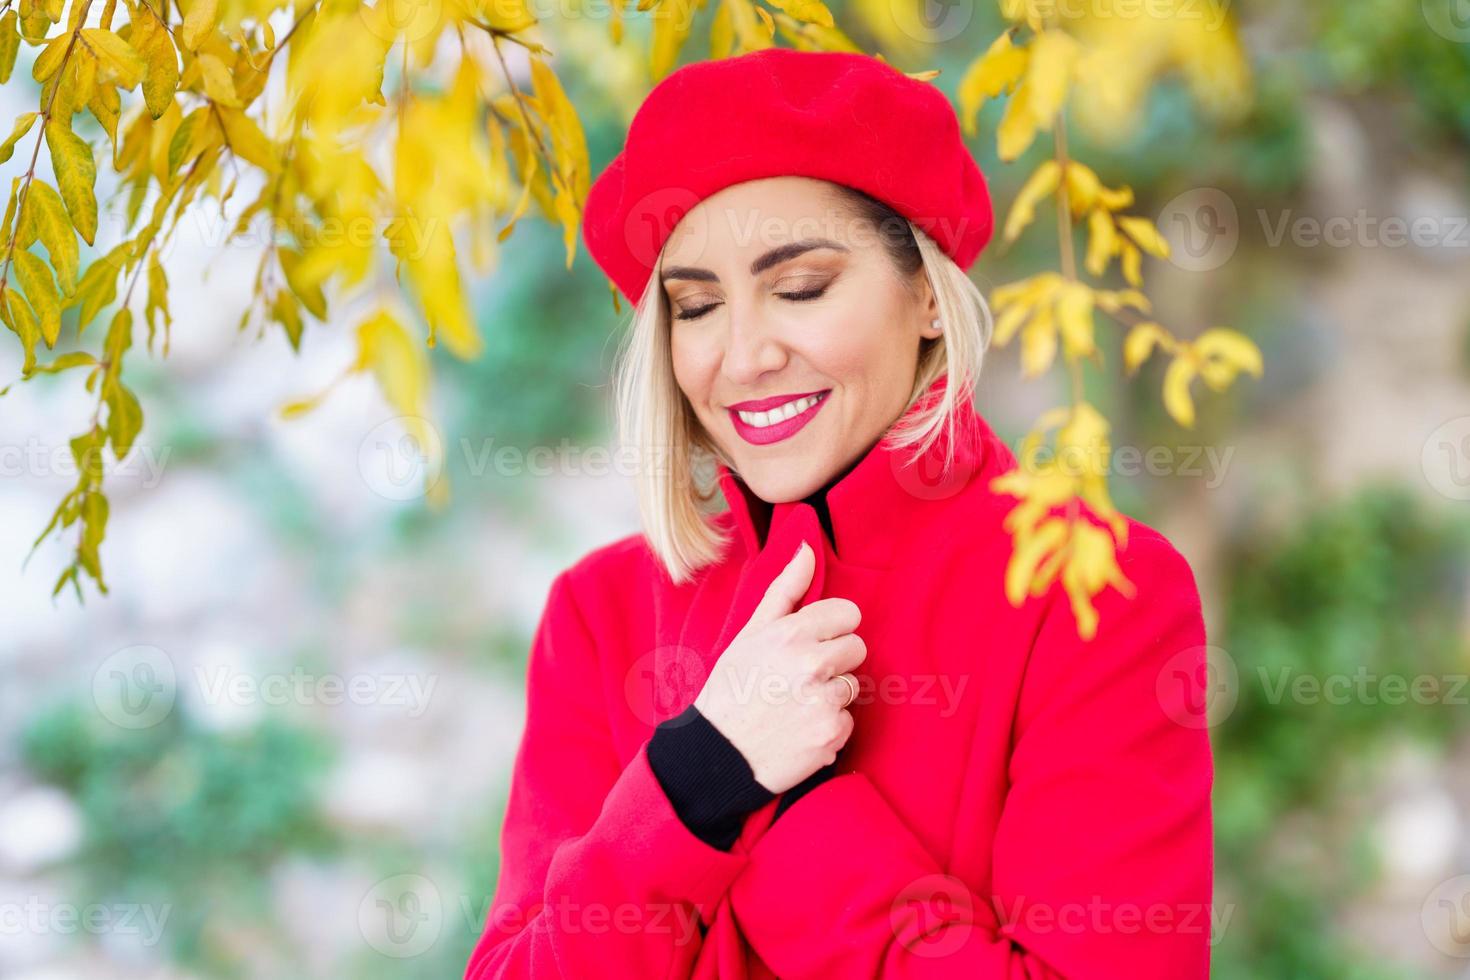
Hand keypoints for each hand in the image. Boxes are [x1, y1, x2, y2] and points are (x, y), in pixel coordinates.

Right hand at [693, 541, 864, 793]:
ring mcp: (824, 702)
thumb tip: (808, 548)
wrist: (717, 754)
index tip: (811, 644)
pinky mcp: (832, 735)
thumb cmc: (731, 688)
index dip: (830, 630)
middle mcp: (812, 665)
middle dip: (835, 662)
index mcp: (792, 634)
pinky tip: (798, 730)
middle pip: (857, 649)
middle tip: (799, 678)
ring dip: (831, 696)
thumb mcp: (751, 633)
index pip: (848, 615)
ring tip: (795, 706)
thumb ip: (786, 590)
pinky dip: (827, 728)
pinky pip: (847, 721)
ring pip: (852, 686)